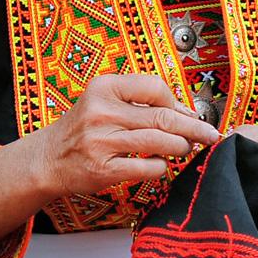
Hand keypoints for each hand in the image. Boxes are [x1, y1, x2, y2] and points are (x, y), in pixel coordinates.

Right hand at [24, 74, 217, 200]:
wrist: (48, 158)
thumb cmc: (84, 128)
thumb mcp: (105, 102)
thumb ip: (141, 101)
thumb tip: (187, 112)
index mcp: (103, 88)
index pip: (156, 88)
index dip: (177, 102)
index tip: (187, 113)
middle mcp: (101, 112)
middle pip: (163, 117)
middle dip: (193, 127)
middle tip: (210, 134)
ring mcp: (101, 142)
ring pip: (159, 142)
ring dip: (181, 147)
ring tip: (186, 148)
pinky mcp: (103, 169)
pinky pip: (148, 167)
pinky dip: (162, 167)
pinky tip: (162, 164)